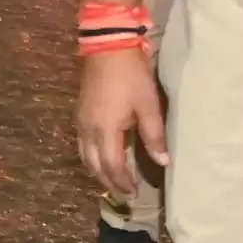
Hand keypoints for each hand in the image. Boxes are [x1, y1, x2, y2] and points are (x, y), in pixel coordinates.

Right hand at [76, 49, 165, 198]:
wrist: (107, 47)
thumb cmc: (131, 76)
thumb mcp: (148, 105)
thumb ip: (154, 136)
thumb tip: (163, 162)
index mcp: (106, 130)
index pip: (113, 167)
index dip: (123, 183)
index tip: (134, 194)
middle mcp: (88, 130)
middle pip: (95, 166)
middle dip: (108, 183)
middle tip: (123, 195)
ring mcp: (81, 122)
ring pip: (85, 157)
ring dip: (98, 172)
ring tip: (113, 181)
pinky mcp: (79, 114)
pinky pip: (82, 145)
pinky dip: (92, 158)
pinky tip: (103, 157)